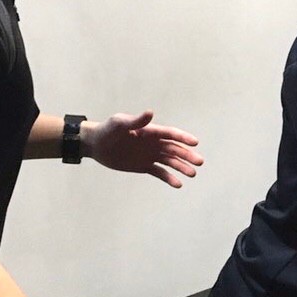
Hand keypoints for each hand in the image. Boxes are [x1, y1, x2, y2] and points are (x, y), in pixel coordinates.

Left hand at [85, 110, 203, 187]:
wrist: (96, 145)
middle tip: (200, 162)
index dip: (183, 138)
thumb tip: (150, 113)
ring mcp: (150, 155)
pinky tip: (178, 184)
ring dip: (182, 167)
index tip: (195, 143)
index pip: (170, 134)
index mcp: (150, 131)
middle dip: (187, 155)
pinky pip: (160, 173)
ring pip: (170, 161)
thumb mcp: (119, 124)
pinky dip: (169, 178)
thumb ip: (136, 121)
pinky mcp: (144, 166)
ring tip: (193, 174)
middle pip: (175, 149)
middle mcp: (153, 143)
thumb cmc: (107, 130)